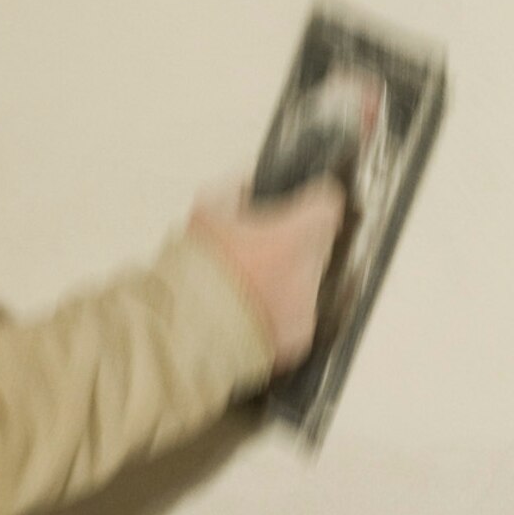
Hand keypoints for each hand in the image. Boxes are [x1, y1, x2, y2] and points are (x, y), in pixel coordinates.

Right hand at [187, 175, 347, 372]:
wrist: (185, 330)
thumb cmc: (195, 269)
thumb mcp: (206, 212)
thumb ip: (235, 188)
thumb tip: (252, 179)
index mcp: (291, 237)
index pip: (328, 207)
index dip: (315, 202)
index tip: (307, 202)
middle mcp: (307, 272)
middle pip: (317, 244)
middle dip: (296, 242)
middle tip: (261, 248)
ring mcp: (307, 306)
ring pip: (307, 280)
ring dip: (286, 277)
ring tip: (249, 283)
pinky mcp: (301, 335)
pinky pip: (298, 313)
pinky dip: (280, 310)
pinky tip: (251, 309)